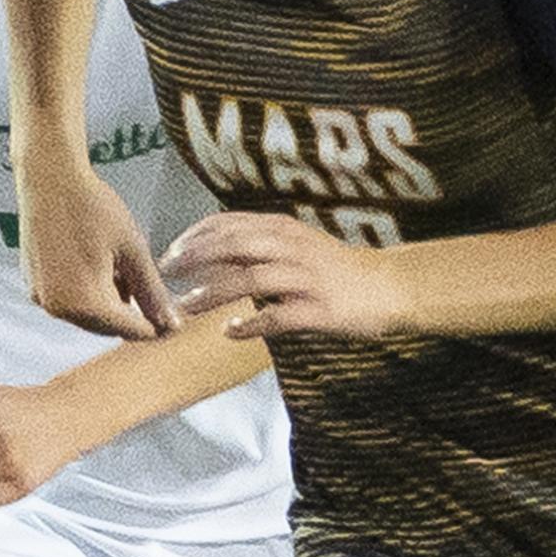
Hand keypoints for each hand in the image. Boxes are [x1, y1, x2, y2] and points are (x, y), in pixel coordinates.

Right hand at [17, 169, 174, 339]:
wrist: (50, 178)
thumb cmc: (93, 207)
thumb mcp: (133, 251)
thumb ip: (152, 293)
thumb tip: (171, 326)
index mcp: (85, 302)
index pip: (131, 331)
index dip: (155, 324)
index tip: (171, 316)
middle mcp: (59, 308)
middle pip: (108, 326)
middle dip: (128, 309)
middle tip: (137, 273)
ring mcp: (42, 298)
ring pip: (88, 316)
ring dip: (107, 300)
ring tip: (114, 261)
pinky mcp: (33, 286)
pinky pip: (68, 302)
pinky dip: (85, 291)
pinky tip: (94, 260)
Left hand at [163, 211, 405, 339]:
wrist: (389, 287)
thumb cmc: (339, 269)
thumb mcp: (299, 244)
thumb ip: (261, 243)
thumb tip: (215, 249)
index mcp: (284, 230)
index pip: (230, 223)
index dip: (195, 235)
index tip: (170, 250)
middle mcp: (292, 248)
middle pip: (234, 246)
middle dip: (195, 259)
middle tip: (166, 274)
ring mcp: (306, 279)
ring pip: (251, 280)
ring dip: (215, 293)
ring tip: (188, 307)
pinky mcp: (319, 309)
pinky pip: (279, 317)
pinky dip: (252, 325)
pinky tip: (231, 333)